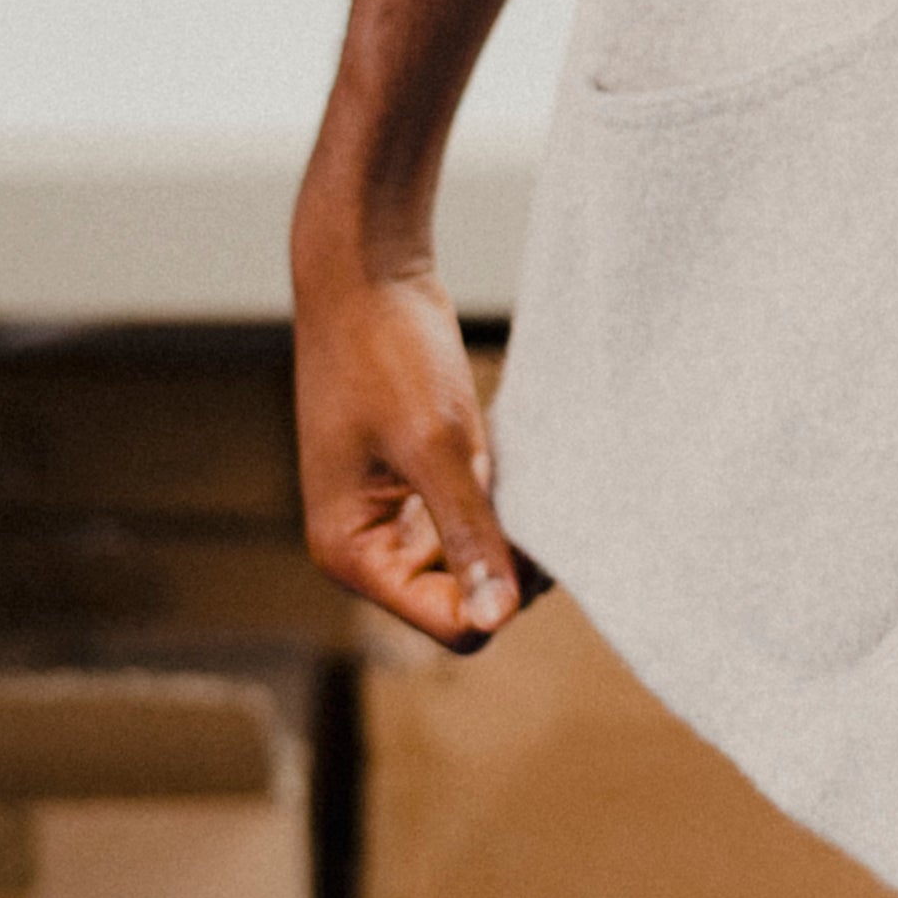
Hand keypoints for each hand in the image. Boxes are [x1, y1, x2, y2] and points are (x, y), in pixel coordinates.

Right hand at [295, 260, 531, 650]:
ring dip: (510, 520)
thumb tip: (495, 620)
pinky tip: (516, 451)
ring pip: (474, 552)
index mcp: (353, 554)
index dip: (501, 594)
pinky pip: (474, 509)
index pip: (449, 623)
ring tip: (528, 466)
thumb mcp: (435, 445)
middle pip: (464, 594)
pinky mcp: (420, 475)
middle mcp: (369, 544)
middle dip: (509, 556)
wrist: (366, 274)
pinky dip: (503, 491)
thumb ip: (467, 531)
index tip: (541, 537)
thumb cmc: (385, 353)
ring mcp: (394, 510)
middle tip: (545, 496)